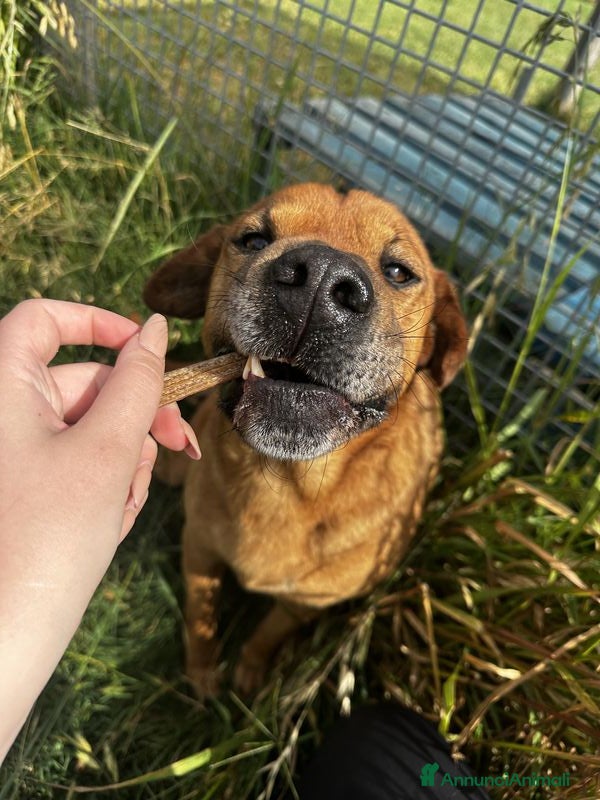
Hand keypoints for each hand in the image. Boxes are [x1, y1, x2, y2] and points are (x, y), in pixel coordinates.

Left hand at [0, 299, 199, 760]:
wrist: (3, 639)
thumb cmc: (45, 540)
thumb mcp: (105, 451)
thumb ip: (137, 383)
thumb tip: (156, 329)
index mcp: (1, 384)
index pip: (47, 318)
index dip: (101, 322)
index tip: (150, 347)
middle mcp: (2, 413)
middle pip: (84, 384)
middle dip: (135, 419)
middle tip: (182, 448)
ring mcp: (13, 453)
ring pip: (89, 431)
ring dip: (122, 462)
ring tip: (119, 507)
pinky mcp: (25, 487)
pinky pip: (77, 466)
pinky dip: (103, 486)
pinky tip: (106, 523)